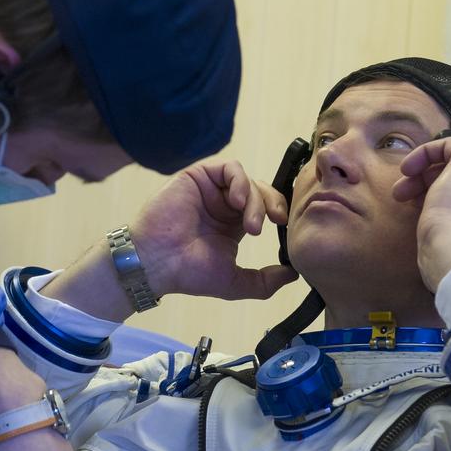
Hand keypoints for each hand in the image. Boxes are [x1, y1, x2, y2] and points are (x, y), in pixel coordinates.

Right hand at [131, 159, 297, 300]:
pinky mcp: (198, 176)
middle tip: (275, 223)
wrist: (156, 263)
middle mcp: (223, 203)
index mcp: (232, 223)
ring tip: (250, 225)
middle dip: (272, 204)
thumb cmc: (188, 273)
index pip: (265, 207)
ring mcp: (210, 188)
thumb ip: (265, 281)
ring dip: (256, 200)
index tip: (286, 226)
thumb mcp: (235, 282)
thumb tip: (294, 275)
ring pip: (247, 180)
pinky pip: (229, 168)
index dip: (279, 211)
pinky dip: (240, 182)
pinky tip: (237, 202)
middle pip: (260, 190)